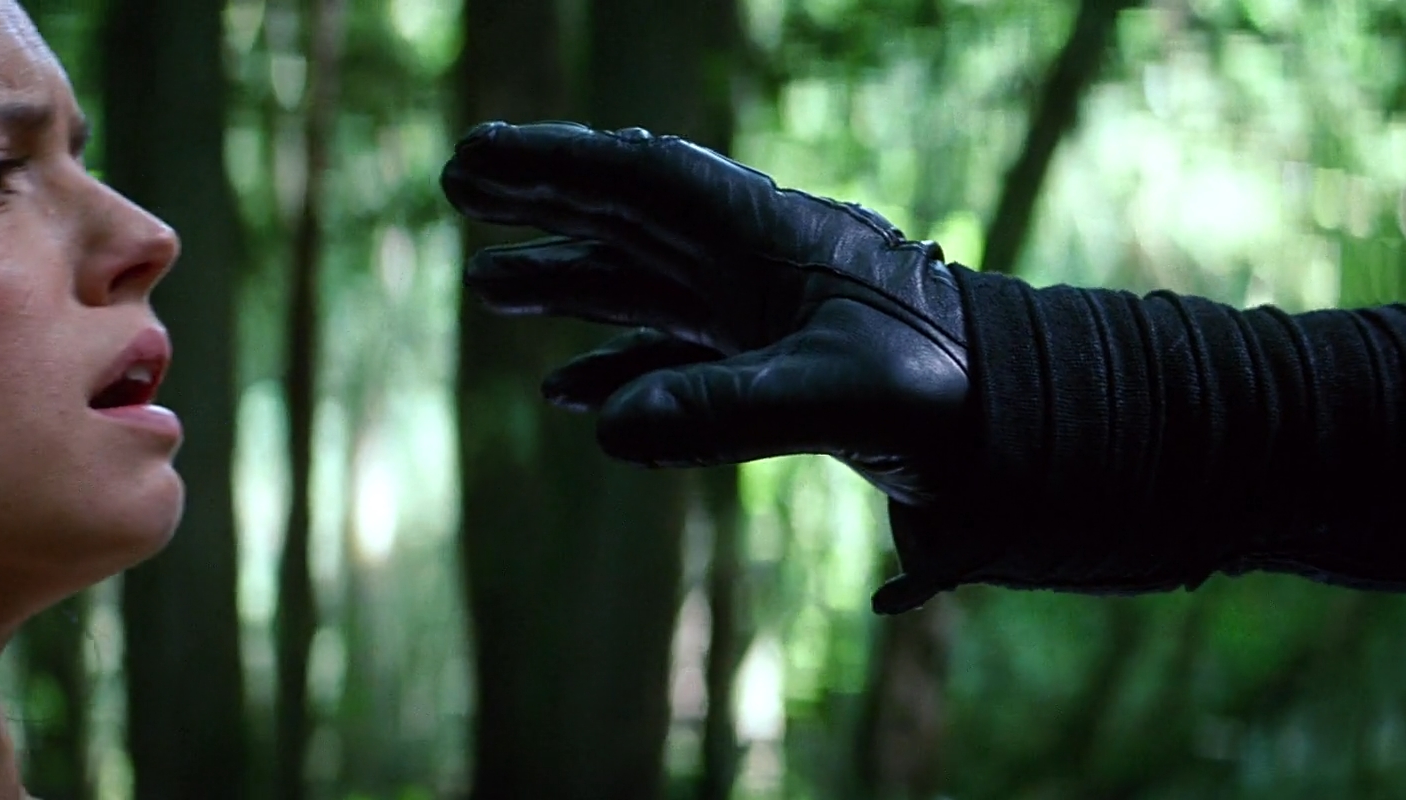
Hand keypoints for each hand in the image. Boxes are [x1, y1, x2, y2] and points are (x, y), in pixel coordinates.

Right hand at [440, 121, 973, 507]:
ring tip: (485, 281)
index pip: (639, 179)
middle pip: (624, 215)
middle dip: (542, 199)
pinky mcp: (765, 365)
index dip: (554, 163)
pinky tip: (567, 392)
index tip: (481, 155)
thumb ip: (726, 412)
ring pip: (638, 282)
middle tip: (457, 182)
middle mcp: (746, 262)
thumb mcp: (838, 399)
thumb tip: (607, 433)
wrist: (1014, 422)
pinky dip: (615, 370)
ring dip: (563, 279)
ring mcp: (752, 313)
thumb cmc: (940, 392)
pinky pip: (669, 358)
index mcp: (760, 236)